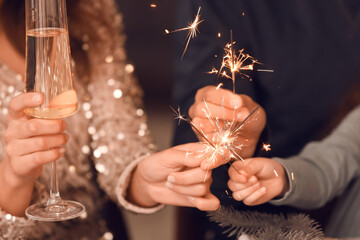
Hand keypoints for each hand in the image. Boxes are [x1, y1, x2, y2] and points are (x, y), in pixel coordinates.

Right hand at [0, 93, 67, 215]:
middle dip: (55, 126)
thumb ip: (45, 116)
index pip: (15, 105)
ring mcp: (14, 149)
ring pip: (40, 143)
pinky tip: (61, 151)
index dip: (27, 100)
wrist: (20, 166)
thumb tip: (63, 105)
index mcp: (15, 119)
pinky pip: (40, 157)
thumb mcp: (35, 126)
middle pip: (34, 126)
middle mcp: (12, 132)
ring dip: (58, 139)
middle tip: (64, 126)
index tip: (42, 97)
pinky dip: (54, 154)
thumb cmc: (32, 140)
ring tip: (65, 138)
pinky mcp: (20, 163)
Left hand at [128, 143, 229, 210]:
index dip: (214, 160)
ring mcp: (203, 182)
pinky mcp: (201, 197)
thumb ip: (186, 156)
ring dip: (182, 189)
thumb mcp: (167, 156)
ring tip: (171, 183)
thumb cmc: (157, 164)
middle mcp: (204, 167)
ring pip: (202, 189)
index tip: (202, 165)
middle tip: (170, 176)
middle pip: (206, 175)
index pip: (217, 154)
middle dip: (185, 179)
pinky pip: (212, 204)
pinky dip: (200, 203)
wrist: (147, 182)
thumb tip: (203, 159)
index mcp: (199, 152)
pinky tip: (188, 199)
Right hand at [189, 86, 265, 167]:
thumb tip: (239, 107)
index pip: (209, 93)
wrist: (249, 134)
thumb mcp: (246, 105)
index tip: (238, 103)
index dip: (223, 97)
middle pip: (201, 108)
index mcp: (206, 95)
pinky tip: (229, 136)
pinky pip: (205, 138)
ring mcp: (197, 124)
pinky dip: (219, 137)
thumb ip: (241, 105)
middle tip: (240, 116)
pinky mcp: (201, 139)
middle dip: (222, 112)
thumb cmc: (244, 115)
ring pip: (200, 123)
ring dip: (220, 125)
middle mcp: (197, 108)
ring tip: (235, 127)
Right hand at [227, 158, 288, 205]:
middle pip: (232, 186)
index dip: (236, 177)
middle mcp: (238, 179)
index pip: (231, 174)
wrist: (278, 178)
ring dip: (249, 191)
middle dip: (245, 184)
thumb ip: (249, 168)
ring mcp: (242, 190)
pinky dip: (256, 195)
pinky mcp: (248, 199)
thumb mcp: (259, 164)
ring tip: (259, 184)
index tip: (245, 178)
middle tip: (256, 179)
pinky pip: (247, 201)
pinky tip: (263, 189)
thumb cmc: (267, 168)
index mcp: (238, 168)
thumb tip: (241, 173)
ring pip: (237, 195)